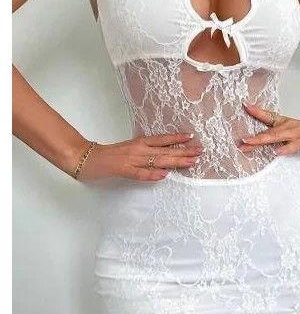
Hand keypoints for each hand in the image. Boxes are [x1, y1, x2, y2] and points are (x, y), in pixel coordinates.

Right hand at [74, 133, 203, 181]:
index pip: (162, 140)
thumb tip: (162, 158)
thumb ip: (144, 152)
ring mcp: (131, 159)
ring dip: (175, 161)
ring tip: (191, 162)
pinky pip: (140, 173)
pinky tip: (164, 176)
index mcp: (139, 142)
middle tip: (200, 151)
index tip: (192, 138)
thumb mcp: (129, 149)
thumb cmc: (108, 154)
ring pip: (157, 160)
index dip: (177, 139)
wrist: (85, 156)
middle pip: (165, 150)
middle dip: (184, 152)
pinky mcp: (123, 170)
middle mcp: (138, 149)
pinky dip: (152, 174)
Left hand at [239, 103, 299, 154]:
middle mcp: (289, 126)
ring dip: (263, 139)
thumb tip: (266, 141)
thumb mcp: (294, 133)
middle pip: (268, 131)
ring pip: (277, 136)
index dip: (256, 111)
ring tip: (250, 142)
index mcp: (285, 123)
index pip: (268, 116)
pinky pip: (294, 145)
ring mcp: (298, 133)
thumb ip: (281, 136)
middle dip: (253, 137)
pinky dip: (285, 148)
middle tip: (240, 141)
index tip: (245, 106)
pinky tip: (277, 152)